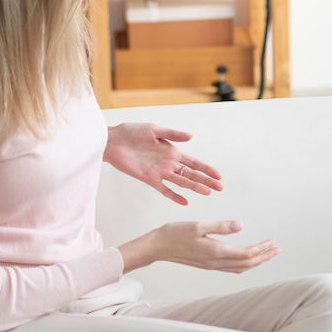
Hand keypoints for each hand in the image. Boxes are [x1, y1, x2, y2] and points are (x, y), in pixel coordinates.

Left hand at [104, 122, 222, 205]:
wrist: (113, 142)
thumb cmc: (131, 132)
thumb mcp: (154, 129)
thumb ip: (172, 134)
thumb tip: (191, 137)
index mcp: (172, 151)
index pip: (193, 162)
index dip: (206, 169)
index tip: (218, 176)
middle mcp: (169, 163)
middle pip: (191, 174)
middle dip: (206, 181)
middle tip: (219, 188)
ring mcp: (160, 172)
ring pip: (181, 182)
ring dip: (194, 187)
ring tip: (207, 193)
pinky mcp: (149, 179)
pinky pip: (164, 189)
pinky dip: (174, 196)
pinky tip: (184, 202)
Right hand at [119, 220, 277, 273]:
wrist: (157, 246)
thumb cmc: (175, 233)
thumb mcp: (198, 225)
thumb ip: (220, 226)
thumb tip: (240, 226)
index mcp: (216, 251)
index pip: (246, 254)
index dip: (262, 249)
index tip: (273, 243)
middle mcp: (215, 262)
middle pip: (246, 263)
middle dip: (263, 257)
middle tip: (276, 249)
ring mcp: (211, 265)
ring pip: (240, 268)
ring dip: (255, 261)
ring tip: (267, 254)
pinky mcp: (207, 264)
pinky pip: (231, 268)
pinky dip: (244, 264)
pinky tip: (247, 259)